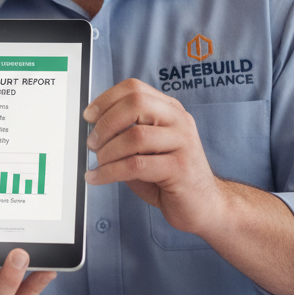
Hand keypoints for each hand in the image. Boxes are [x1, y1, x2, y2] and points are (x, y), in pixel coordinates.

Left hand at [84, 78, 222, 234]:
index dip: (106, 99)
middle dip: (106, 123)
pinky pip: (136, 165)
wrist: (205, 205)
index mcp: (170, 109)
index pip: (134, 88)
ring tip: (99, 163)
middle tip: (93, 142)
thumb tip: (92, 130)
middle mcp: (179, 121)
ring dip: (108, 152)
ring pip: (134, 136)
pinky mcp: (181, 169)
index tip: (88, 116)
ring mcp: (183, 143)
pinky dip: (110, 172)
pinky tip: (98, 177)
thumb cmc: (169, 175)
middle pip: (136, 104)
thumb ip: (126, 133)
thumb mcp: (146, 148)